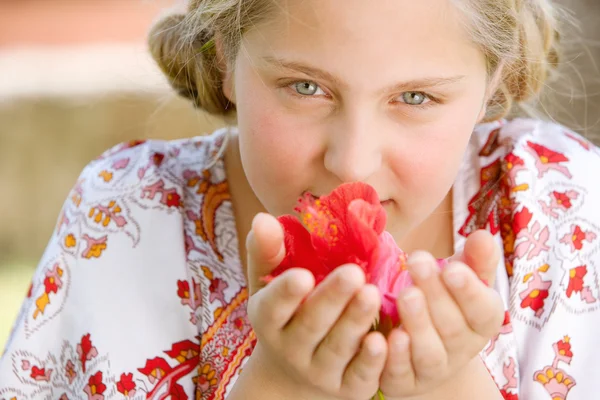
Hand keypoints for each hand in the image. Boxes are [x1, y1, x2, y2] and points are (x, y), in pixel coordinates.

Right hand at [245, 213, 387, 399]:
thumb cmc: (286, 314)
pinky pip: (360, 376)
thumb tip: (263, 217)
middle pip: (310, 325)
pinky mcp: (347, 387)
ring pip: (337, 348)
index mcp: (269, 319)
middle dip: (331, 299)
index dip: (285, 292)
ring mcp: (320, 371)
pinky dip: (373, 361)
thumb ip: (267, 252)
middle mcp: (291, 348)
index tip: (302, 274)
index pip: (273, 306)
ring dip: (355, 322)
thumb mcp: (268, 286)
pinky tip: (386, 339)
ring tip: (372, 294)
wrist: (295, 374)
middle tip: (353, 273)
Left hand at [379, 230, 504, 398]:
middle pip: (452, 327)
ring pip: (429, 353)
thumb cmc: (442, 299)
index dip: (469, 291)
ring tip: (405, 295)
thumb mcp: (460, 276)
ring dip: (418, 324)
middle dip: (436, 295)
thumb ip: (474, 259)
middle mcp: (461, 349)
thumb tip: (483, 236)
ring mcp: (433, 369)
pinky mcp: (404, 382)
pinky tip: (387, 336)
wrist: (418, 342)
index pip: (484, 310)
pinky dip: (395, 357)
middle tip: (417, 263)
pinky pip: (401, 374)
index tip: (452, 268)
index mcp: (481, 322)